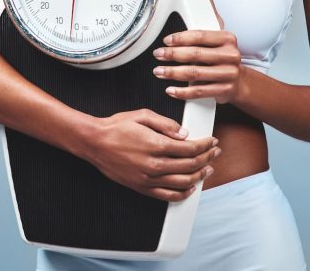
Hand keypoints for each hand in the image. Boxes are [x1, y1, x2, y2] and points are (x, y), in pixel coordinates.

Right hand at [81, 109, 220, 201]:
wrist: (95, 142)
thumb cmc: (116, 127)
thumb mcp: (142, 115)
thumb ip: (166, 124)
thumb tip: (185, 133)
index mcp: (157, 145)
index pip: (190, 149)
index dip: (205, 145)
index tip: (211, 140)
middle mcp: (155, 165)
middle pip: (190, 165)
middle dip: (207, 158)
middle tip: (215, 152)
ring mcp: (149, 179)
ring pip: (183, 182)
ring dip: (199, 176)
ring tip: (208, 169)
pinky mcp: (142, 187)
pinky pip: (168, 195)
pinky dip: (183, 193)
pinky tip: (191, 188)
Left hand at [151, 0, 243, 103]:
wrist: (240, 81)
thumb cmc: (223, 54)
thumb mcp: (219, 33)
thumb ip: (209, 11)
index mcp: (228, 38)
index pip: (200, 36)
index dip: (180, 38)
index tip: (165, 41)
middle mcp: (231, 55)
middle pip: (195, 55)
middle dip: (172, 55)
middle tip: (158, 55)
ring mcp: (228, 74)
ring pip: (195, 74)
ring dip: (173, 73)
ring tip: (159, 72)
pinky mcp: (224, 91)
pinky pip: (199, 92)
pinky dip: (182, 92)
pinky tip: (170, 89)